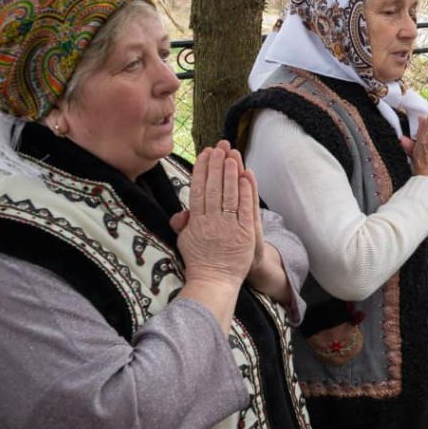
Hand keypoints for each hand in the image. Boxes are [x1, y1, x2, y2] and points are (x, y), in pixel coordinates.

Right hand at [173, 145, 257, 330]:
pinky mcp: (245, 232)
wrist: (215, 281)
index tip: (204, 154)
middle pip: (213, 188)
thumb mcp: (186, 241)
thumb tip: (181, 212)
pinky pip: (245, 208)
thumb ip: (184, 223)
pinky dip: (246, 191)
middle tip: (218, 147)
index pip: (197, 190)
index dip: (201, 171)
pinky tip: (246, 176)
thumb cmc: (200, 260)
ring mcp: (228, 226)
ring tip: (231, 155)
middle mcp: (211, 221)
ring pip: (229, 194)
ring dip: (230, 173)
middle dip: (216, 166)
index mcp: (196, 221)